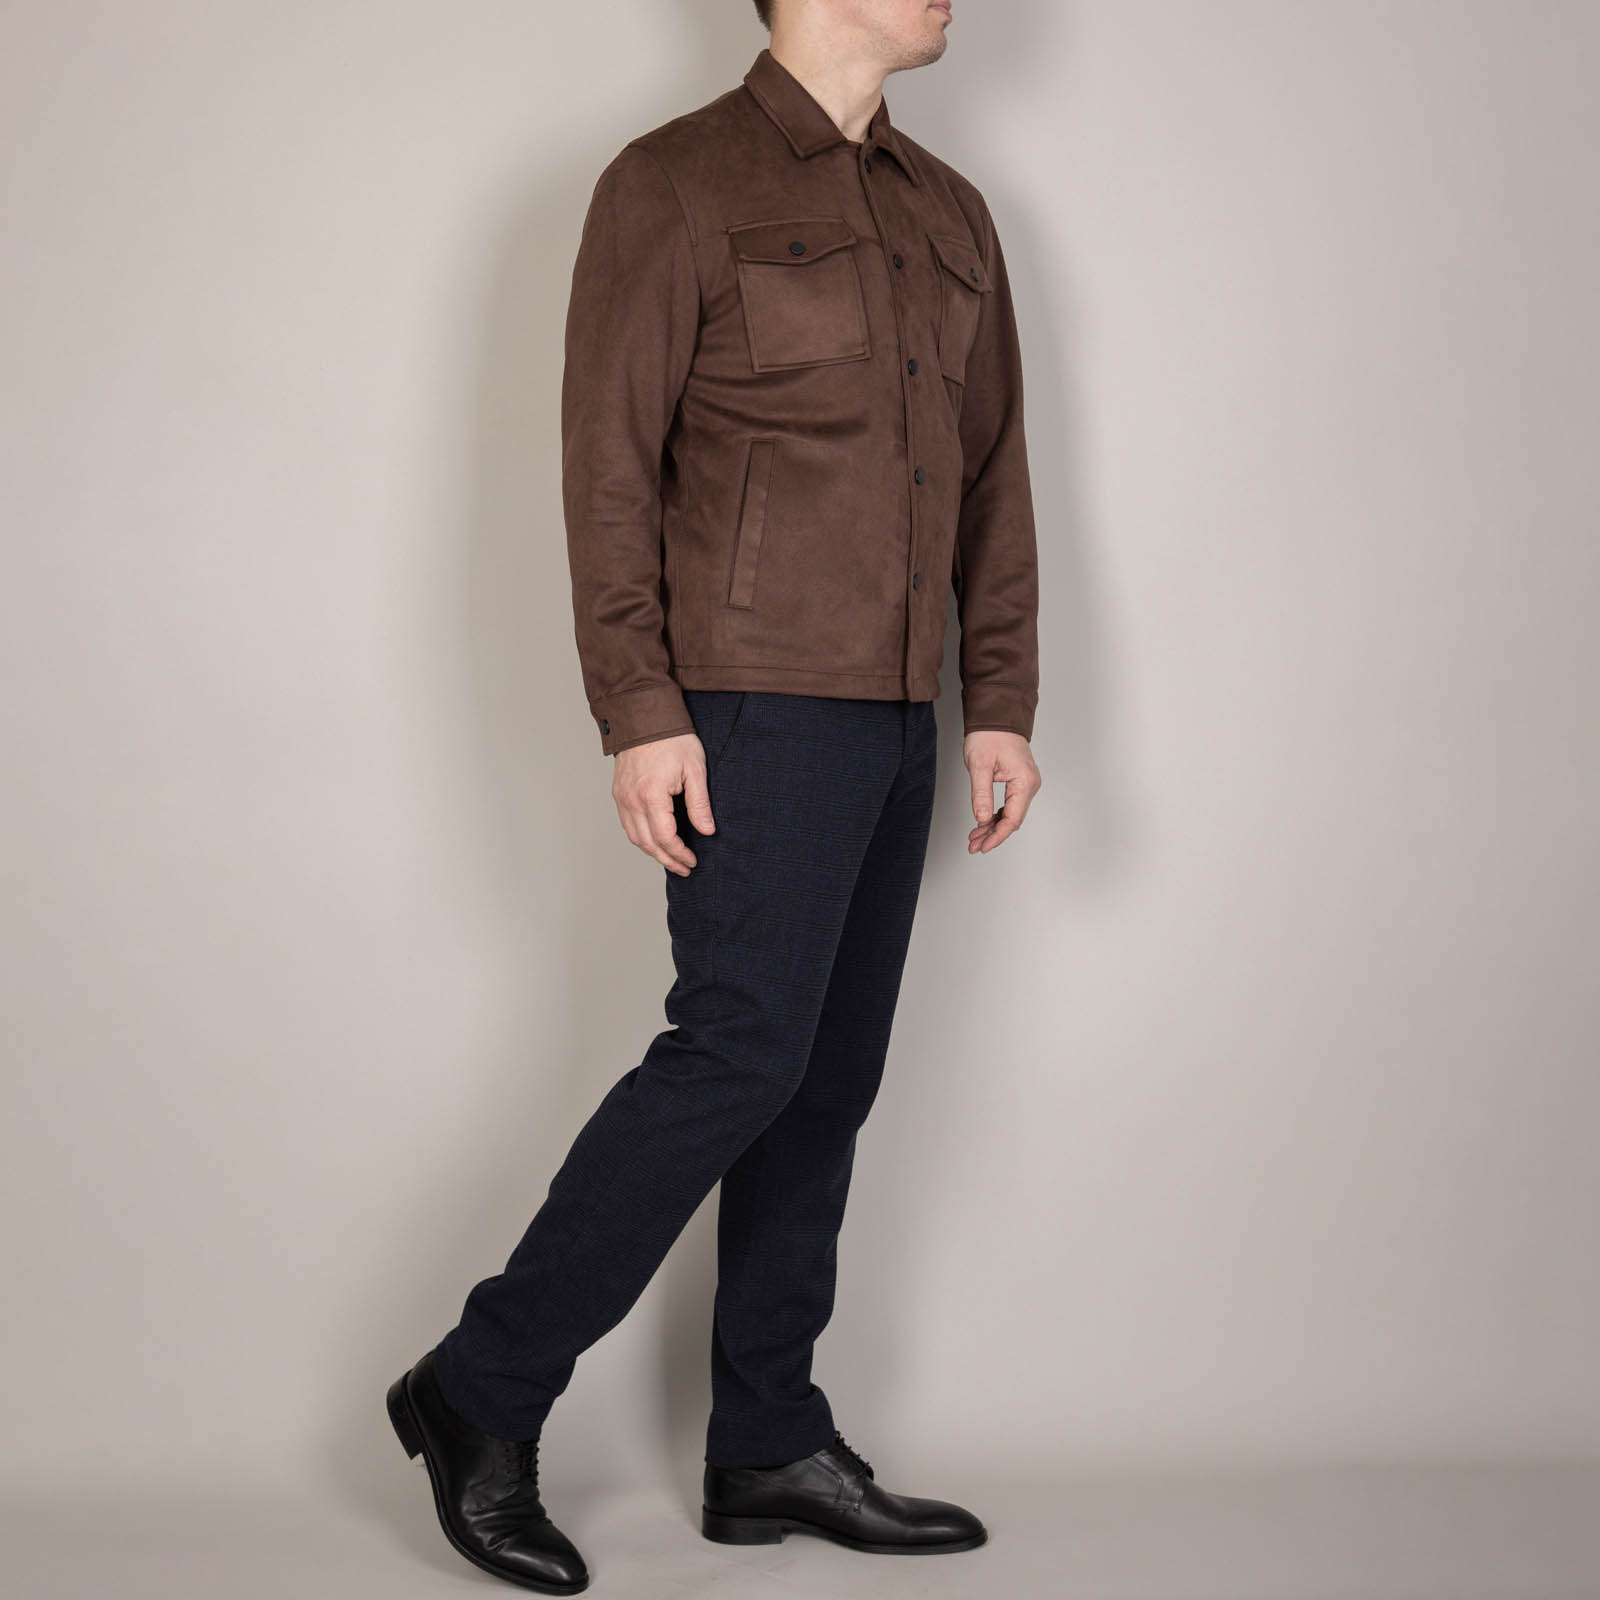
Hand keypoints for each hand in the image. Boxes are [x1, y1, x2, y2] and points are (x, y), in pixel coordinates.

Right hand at [612, 731, 714, 874]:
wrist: (645, 716)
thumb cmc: (672, 739)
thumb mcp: (695, 769)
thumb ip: (699, 803)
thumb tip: (707, 831)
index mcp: (651, 794)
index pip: (665, 837)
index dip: (679, 854)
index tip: (692, 861)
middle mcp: (631, 799)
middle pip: (647, 843)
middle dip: (667, 860)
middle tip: (684, 868)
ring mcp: (621, 797)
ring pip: (634, 837)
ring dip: (653, 852)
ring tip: (671, 860)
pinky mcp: (618, 793)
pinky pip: (627, 825)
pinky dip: (641, 838)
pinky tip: (655, 841)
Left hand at [963, 730, 1040, 852]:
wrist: (996, 715)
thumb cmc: (989, 735)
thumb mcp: (979, 766)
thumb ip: (981, 794)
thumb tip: (982, 819)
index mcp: (1024, 781)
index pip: (1012, 818)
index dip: (997, 835)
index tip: (982, 846)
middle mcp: (1029, 784)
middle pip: (1013, 819)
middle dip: (993, 834)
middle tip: (974, 845)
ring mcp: (1026, 783)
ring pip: (1011, 813)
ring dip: (993, 826)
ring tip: (974, 838)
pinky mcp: (1019, 781)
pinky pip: (1010, 804)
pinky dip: (996, 815)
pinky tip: (983, 824)